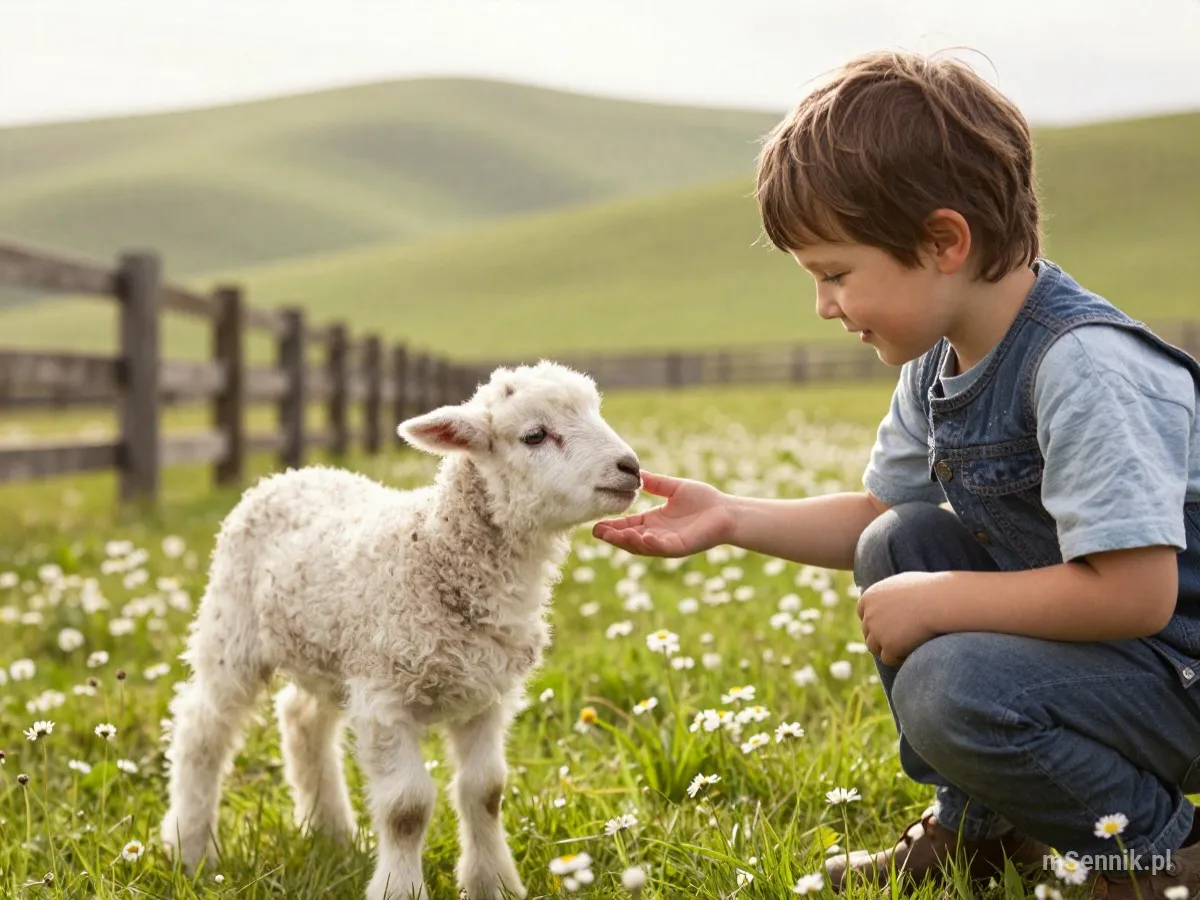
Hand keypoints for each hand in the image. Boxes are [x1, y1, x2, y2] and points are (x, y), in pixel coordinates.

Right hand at [592, 471, 734, 557]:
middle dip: (614, 537)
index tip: (595, 525)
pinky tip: (643, 537)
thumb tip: (637, 472)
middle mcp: (657, 535)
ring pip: (642, 547)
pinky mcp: (681, 547)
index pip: (627, 525)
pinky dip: (651, 544)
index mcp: (653, 521)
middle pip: (629, 539)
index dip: (612, 526)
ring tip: (615, 535)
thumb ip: (656, 483)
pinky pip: (663, 548)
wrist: (727, 510)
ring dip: (628, 542)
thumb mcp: (673, 488)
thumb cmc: (704, 499)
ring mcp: (668, 543)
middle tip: (597, 533)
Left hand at [856, 572, 942, 666]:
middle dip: (881, 636)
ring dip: (887, 649)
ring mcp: (877, 631)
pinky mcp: (888, 646)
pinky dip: (898, 658)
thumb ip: (888, 592)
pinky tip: (913, 652)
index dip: (877, 620)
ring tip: (907, 646)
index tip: (892, 624)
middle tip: (902, 637)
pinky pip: (888, 659)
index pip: (864, 614)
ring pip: (874, 648)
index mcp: (869, 597)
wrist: (941, 601)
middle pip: (868, 632)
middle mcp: (869, 614)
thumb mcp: (902, 583)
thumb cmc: (928, 589)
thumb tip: (883, 599)